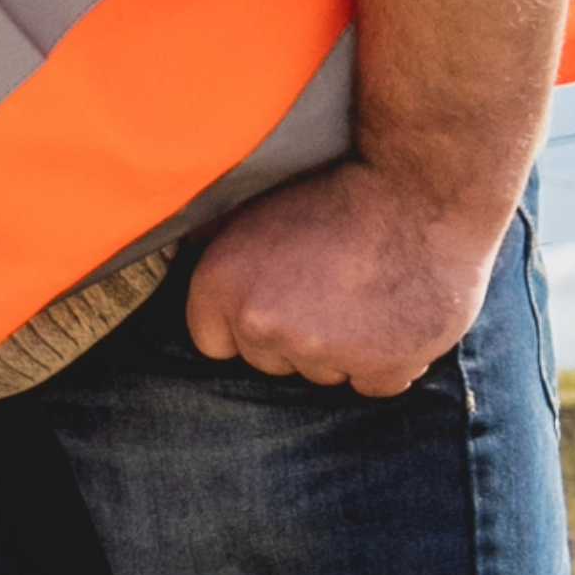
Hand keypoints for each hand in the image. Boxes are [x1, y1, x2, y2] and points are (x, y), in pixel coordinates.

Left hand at [180, 160, 506, 395]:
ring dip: (347, 350)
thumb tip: (151, 260)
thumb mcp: (253, 210)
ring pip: (324, 375)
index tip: (282, 301)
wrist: (423, 188)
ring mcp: (318, 350)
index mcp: (220, 286)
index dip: (250, 324)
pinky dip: (391, 363)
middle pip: (271, 363)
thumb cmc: (338, 192)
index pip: (215, 343)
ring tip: (373, 295)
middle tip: (337, 289)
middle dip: (299, 338)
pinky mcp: (377, 366)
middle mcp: (260, 324)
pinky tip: (400, 317)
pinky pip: (376, 385)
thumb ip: (213, 249)